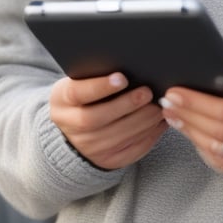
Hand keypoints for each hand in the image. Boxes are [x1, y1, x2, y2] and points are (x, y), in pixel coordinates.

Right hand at [50, 73, 167, 169]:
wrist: (75, 128)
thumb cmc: (86, 95)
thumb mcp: (81, 82)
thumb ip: (98, 74)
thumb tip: (130, 61)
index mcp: (62, 101)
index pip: (78, 93)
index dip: (100, 86)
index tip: (122, 77)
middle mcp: (71, 126)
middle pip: (97, 119)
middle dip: (126, 105)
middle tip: (148, 92)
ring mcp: (87, 148)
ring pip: (117, 137)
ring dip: (142, 121)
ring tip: (158, 106)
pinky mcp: (106, 161)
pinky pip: (130, 152)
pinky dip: (149, 137)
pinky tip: (160, 122)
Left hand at [159, 53, 222, 189]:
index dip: (200, 102)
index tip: (178, 90)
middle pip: (220, 132)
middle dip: (189, 115)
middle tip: (168, 100)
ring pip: (217, 151)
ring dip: (190, 131)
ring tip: (174, 114)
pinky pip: (222, 165)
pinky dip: (202, 148)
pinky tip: (192, 132)